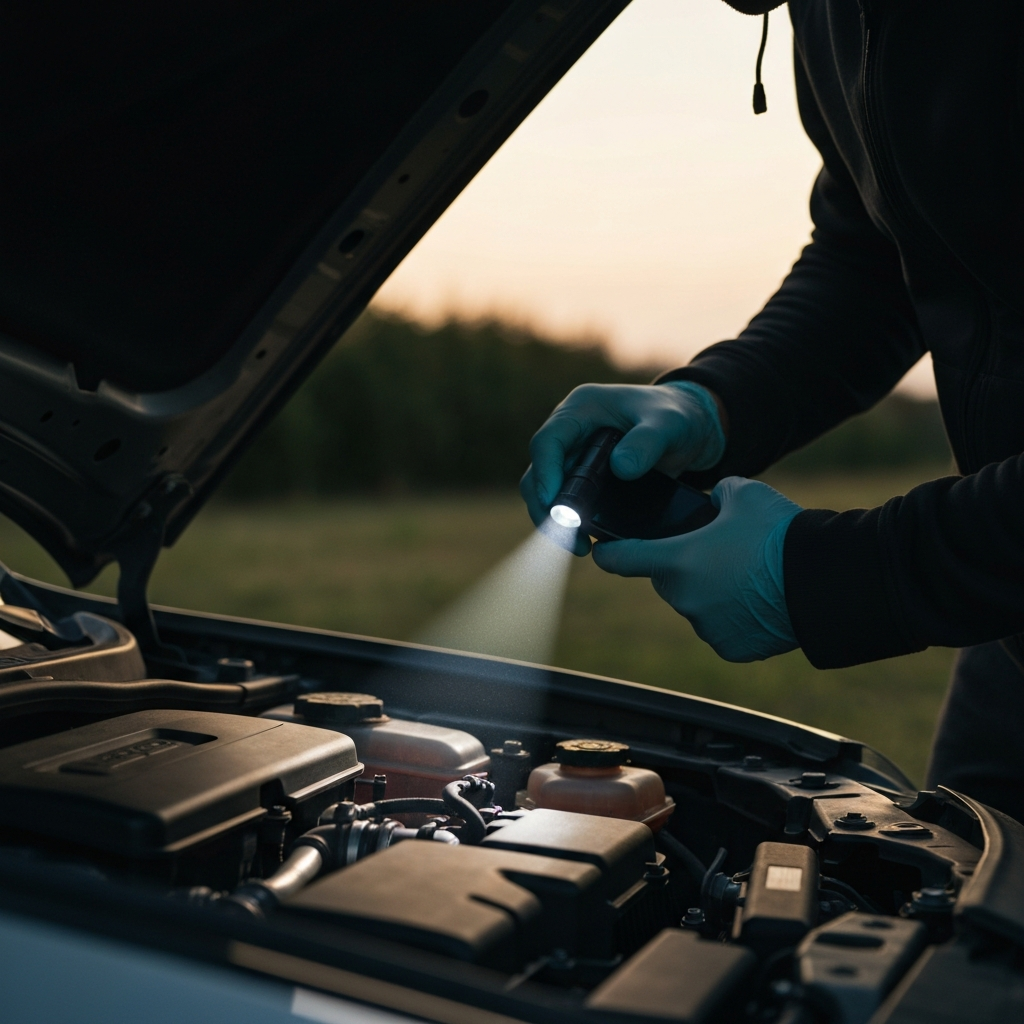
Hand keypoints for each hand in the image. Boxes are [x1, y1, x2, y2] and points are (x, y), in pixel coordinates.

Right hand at [520, 382, 725, 551]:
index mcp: (581, 409)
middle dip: (547, 508)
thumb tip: (621, 468)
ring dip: (555, 522)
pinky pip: (567, 503)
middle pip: (538, 473)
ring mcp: (574, 457)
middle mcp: (570, 434)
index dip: (545, 474)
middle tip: (570, 537)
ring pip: (548, 493)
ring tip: (580, 546)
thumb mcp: (669, 424)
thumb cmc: (677, 416)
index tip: (554, 505)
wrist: (689, 430)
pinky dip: (572, 524)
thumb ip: (648, 441)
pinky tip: (589, 542)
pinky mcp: (584, 480)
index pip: (548, 441)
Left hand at [591, 477, 801, 661]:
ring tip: (747, 575)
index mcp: (677, 559)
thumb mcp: (744, 493)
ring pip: (696, 604)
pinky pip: (722, 629)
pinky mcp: (731, 648)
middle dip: (684, 567)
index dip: (608, 553)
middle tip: (718, 553)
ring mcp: (706, 627)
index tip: (601, 552)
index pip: (621, 559)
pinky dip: (733, 617)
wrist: (823, 579)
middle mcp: (684, 597)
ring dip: (710, 592)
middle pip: (668, 579)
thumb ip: (717, 495)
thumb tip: (715, 503)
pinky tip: (759, 600)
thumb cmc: (780, 533)